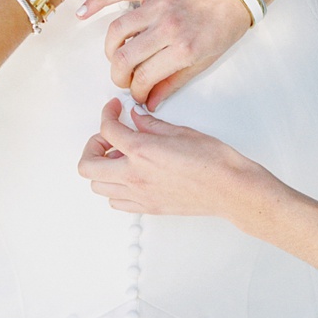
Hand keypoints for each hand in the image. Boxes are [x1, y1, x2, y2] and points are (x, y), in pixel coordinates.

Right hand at [77, 0, 250, 106]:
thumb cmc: (225, 24)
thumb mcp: (205, 62)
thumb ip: (173, 82)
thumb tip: (151, 101)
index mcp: (182, 48)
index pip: (144, 78)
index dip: (136, 92)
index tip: (138, 95)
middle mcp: (166, 26)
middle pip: (124, 57)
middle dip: (119, 76)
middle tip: (125, 80)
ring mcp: (157, 5)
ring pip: (116, 30)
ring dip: (111, 49)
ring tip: (117, 58)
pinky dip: (97, 1)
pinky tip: (83, 13)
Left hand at [78, 98, 259, 216]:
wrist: (229, 188)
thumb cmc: (213, 160)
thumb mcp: (180, 131)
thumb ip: (151, 124)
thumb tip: (135, 117)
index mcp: (142, 151)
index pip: (107, 129)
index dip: (107, 114)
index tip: (114, 109)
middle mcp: (134, 176)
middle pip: (88, 165)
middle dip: (92, 146)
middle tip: (108, 136)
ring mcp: (139, 195)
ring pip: (98, 186)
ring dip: (101, 168)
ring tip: (119, 156)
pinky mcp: (148, 207)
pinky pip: (116, 202)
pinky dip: (114, 188)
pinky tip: (129, 175)